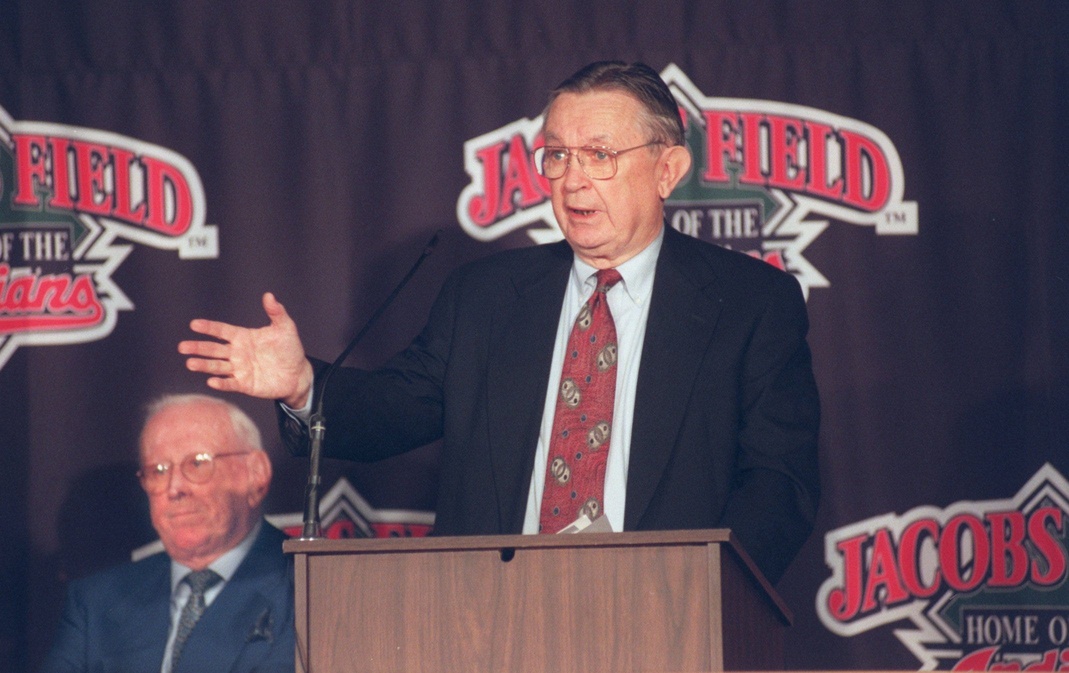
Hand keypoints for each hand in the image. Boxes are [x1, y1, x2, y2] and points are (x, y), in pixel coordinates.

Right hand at [178, 292, 313, 408]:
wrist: (297, 374)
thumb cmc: (290, 349)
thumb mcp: (285, 328)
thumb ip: (276, 313)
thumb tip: (269, 295)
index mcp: (243, 337)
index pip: (221, 331)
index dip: (208, 328)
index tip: (193, 324)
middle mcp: (237, 353)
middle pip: (214, 349)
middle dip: (198, 348)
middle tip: (182, 347)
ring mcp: (239, 369)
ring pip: (217, 366)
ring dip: (204, 365)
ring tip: (190, 363)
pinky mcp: (244, 384)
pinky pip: (230, 383)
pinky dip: (221, 382)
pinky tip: (211, 381)